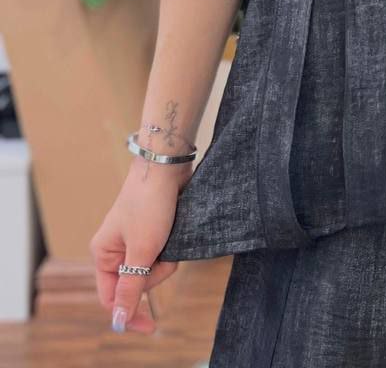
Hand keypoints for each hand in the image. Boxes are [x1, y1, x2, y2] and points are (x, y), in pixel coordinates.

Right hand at [89, 159, 189, 334]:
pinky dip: (171, 247)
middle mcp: (116, 249)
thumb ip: (131, 288)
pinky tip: (175, 229)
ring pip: (153, 269)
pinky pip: (163, 253)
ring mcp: (135, 239)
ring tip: (170, 235)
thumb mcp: (141, 250)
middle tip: (162, 251)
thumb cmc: (150, 204)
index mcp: (103, 254)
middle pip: (137, 284)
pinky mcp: (153, 231)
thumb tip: (118, 321)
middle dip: (154, 273)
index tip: (152, 327)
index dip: (130, 313)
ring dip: (166, 258)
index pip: (112, 298)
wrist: (166, 166)